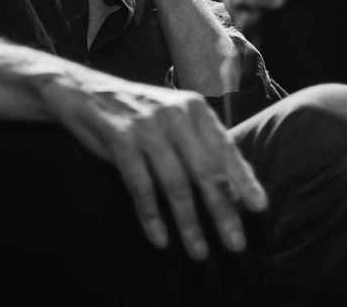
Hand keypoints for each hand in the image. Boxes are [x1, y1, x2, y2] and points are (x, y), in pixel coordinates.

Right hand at [41, 70, 268, 259]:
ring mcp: (147, 127)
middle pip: (205, 171)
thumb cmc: (139, 115)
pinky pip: (141, 186)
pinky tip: (160, 241)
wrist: (86, 92)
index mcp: (195, 109)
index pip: (226, 149)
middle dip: (222, 212)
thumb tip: (236, 192)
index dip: (244, 180)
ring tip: (200, 253)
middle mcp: (176, 115)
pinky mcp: (120, 139)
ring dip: (189, 223)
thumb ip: (201, 148)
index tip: (260, 209)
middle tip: (236, 245)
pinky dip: (151, 216)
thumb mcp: (175, 121)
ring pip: (175, 184)